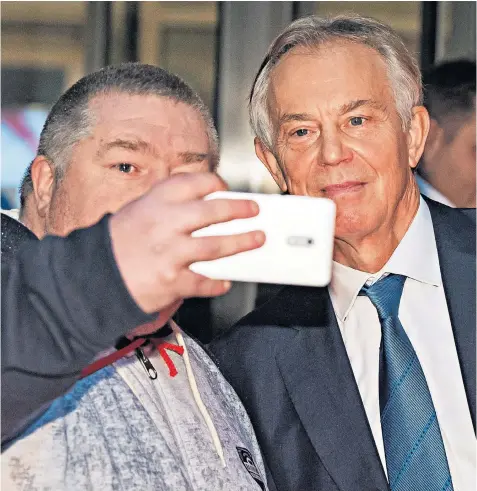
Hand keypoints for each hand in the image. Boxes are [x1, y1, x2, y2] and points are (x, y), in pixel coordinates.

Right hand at [109, 173, 264, 312]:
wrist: (93, 278)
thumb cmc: (116, 245)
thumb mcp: (136, 212)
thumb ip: (167, 208)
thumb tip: (203, 208)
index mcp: (155, 202)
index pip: (194, 182)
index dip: (215, 183)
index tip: (225, 189)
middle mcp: (165, 224)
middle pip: (213, 212)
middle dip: (240, 210)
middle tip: (253, 210)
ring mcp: (170, 253)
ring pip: (217, 246)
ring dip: (242, 242)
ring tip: (256, 239)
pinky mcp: (172, 281)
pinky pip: (204, 281)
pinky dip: (217, 282)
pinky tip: (224, 281)